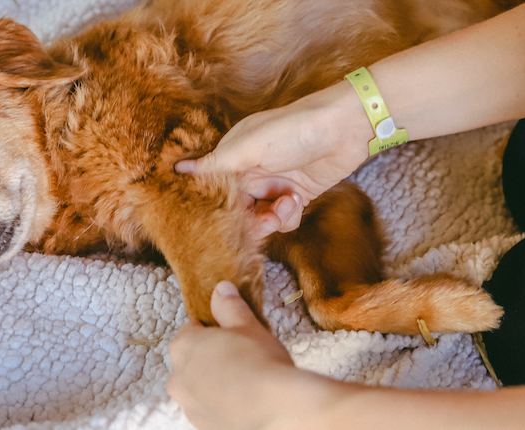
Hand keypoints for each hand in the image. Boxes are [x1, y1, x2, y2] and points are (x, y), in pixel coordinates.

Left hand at [168, 281, 343, 429]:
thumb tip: (222, 289)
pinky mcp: (201, 426)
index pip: (189, 331)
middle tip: (238, 358)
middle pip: (189, 361)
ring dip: (210, 384)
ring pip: (195, 388)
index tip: (230, 336)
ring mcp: (188, 405)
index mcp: (184, 346)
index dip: (211, 331)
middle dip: (207, 358)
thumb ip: (229, 307)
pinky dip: (218, 405)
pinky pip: (205, 410)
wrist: (277, 409)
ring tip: (242, 383)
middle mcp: (177, 377)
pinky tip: (241, 403)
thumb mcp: (248, 326)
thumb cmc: (261, 361)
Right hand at [176, 83, 373, 237]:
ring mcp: (274, 185)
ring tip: (285, 204)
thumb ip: (216, 164)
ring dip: (270, 219)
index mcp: (233, 156)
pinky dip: (288, 217)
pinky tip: (296, 202)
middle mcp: (250, 172)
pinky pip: (283, 219)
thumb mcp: (250, 146)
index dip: (213, 207)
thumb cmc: (295, 128)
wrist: (345, 128)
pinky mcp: (297, 195)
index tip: (217, 222)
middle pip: (235, 210)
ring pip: (259, 218)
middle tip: (260, 218)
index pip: (211, 188)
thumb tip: (178, 169)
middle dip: (245, 220)